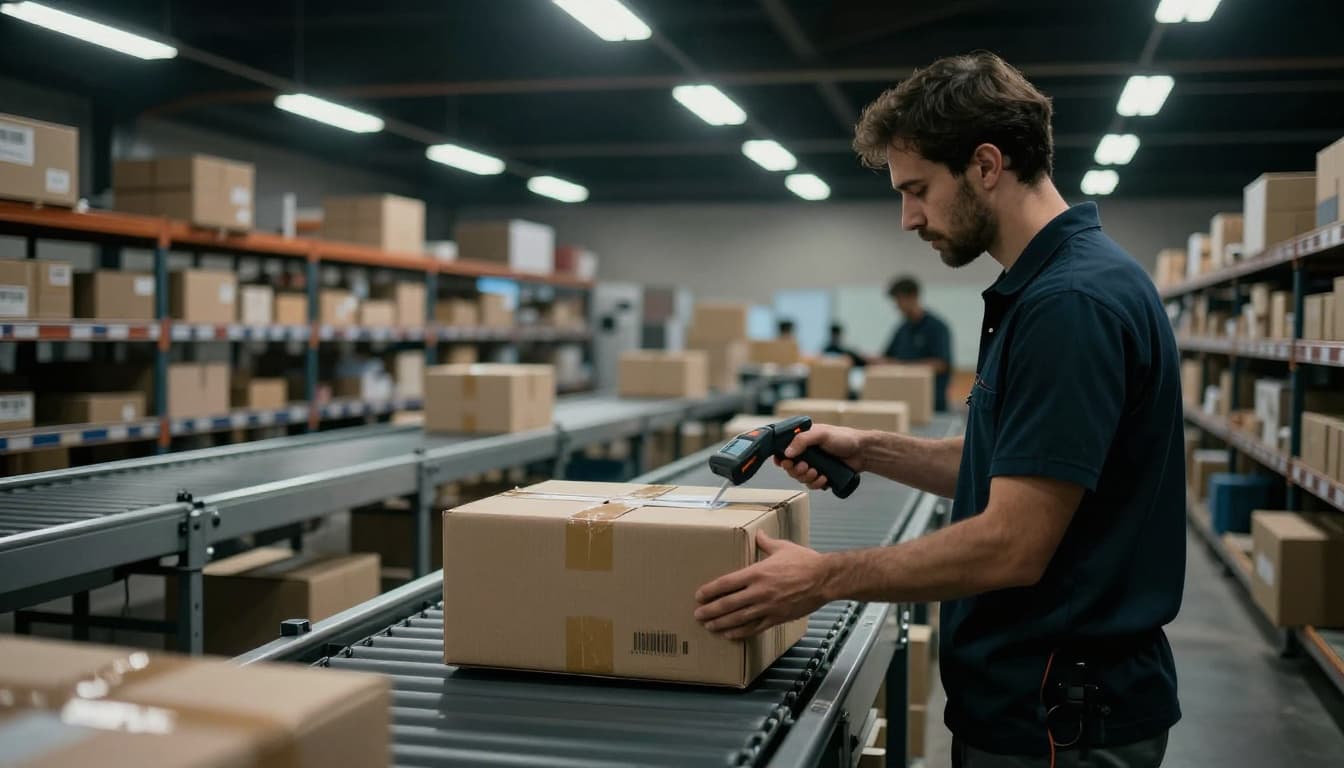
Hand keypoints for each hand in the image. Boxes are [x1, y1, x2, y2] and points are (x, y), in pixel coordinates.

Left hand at [693, 530, 829, 639]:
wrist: (825, 579)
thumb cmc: (805, 561)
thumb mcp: (783, 547)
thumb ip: (766, 542)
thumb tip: (758, 534)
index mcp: (758, 572)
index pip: (727, 583)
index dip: (711, 590)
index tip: (699, 595)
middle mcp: (760, 591)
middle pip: (728, 604)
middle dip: (711, 611)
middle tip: (698, 615)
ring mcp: (768, 607)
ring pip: (739, 618)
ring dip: (721, 623)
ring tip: (709, 626)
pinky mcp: (777, 618)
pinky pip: (755, 627)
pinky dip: (740, 632)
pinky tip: (730, 635)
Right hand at [774, 423, 866, 489]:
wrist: (862, 452)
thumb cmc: (844, 437)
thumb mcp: (821, 434)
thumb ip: (802, 440)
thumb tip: (787, 452)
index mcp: (802, 440)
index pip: (783, 450)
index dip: (781, 459)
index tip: (784, 463)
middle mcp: (806, 453)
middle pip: (790, 467)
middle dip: (796, 470)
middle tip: (805, 467)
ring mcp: (813, 465)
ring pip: (800, 478)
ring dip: (806, 477)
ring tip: (817, 472)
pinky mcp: (821, 476)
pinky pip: (811, 485)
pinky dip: (816, 483)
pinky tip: (825, 478)